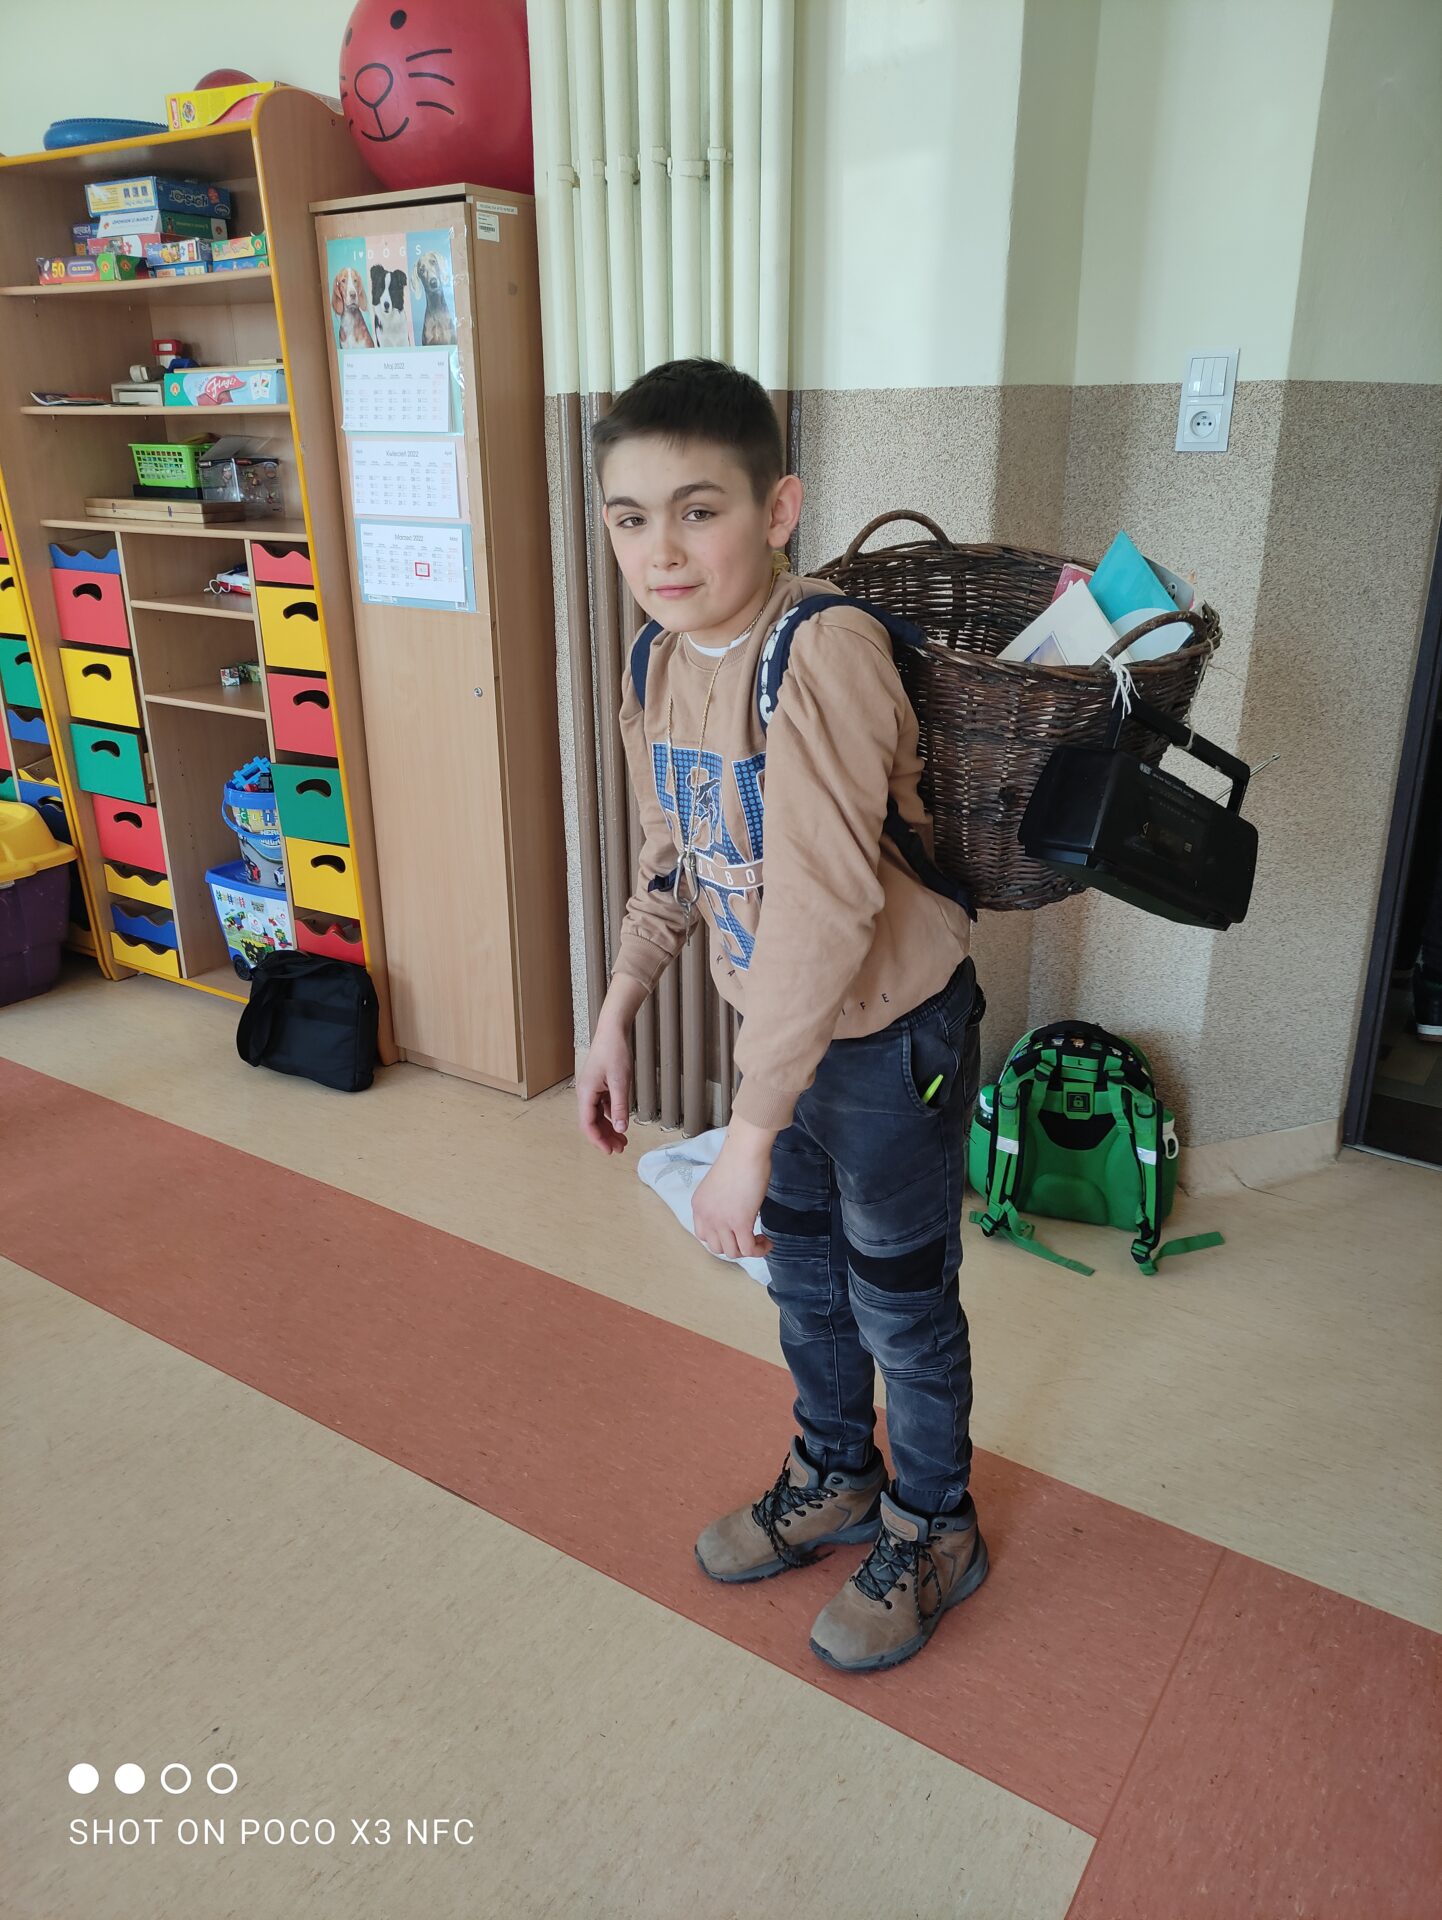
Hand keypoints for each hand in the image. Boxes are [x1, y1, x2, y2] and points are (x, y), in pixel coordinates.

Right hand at [576, 1020, 632, 1154]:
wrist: (613, 1031)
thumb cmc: (614, 1051)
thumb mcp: (621, 1081)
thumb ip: (620, 1106)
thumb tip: (621, 1128)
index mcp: (586, 1093)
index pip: (588, 1124)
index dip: (598, 1140)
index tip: (610, 1151)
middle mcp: (586, 1093)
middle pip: (592, 1122)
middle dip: (605, 1137)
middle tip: (620, 1149)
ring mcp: (592, 1089)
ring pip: (598, 1115)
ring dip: (609, 1128)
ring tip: (622, 1140)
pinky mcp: (599, 1085)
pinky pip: (602, 1106)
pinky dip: (611, 1116)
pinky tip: (621, 1121)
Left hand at [692, 1120, 776, 1260]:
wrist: (744, 1152)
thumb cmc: (737, 1160)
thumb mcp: (719, 1186)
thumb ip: (721, 1203)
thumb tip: (736, 1214)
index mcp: (698, 1206)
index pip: (703, 1235)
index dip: (720, 1238)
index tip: (734, 1232)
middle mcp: (706, 1217)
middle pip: (716, 1248)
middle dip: (734, 1246)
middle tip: (749, 1237)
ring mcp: (721, 1221)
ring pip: (733, 1253)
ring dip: (748, 1251)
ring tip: (760, 1241)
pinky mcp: (740, 1223)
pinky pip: (748, 1250)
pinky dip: (759, 1250)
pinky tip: (768, 1242)